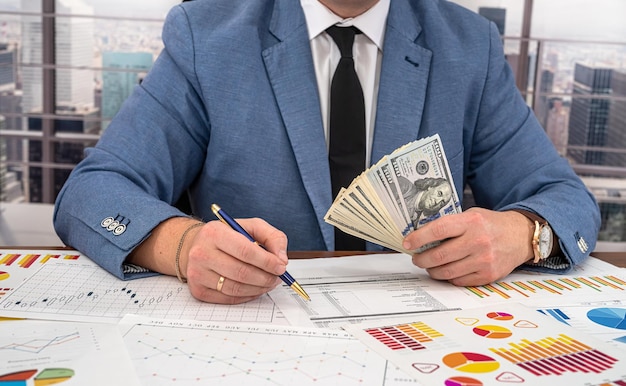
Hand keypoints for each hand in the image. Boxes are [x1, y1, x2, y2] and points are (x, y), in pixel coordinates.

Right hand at [183, 218, 287, 303]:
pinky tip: (254, 288)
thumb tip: (281, 259)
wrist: (197, 246)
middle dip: (265, 277)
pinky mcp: (198, 290)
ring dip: (258, 289)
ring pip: (236, 288)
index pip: (245, 251)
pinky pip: (229, 298)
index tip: (281, 267)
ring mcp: (197, 274)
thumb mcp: (251, 226)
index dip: (267, 262)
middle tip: (277, 277)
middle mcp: (201, 253)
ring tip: (268, 283)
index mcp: (214, 232)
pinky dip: (247, 296)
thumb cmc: (227, 236)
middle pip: (241, 272)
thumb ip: (272, 237)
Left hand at [402, 208, 533, 285]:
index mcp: (471, 222)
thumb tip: (420, 236)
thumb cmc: (490, 224)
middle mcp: (478, 241)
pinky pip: (459, 281)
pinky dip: (448, 277)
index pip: (439, 230)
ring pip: (447, 272)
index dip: (419, 238)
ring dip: (432, 270)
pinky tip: (447, 271)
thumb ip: (450, 224)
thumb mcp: (471, 215)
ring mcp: (484, 260)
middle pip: (439, 256)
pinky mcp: (488, 275)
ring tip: (429, 265)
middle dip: (421, 259)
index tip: (408, 243)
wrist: (520, 236)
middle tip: (416, 258)